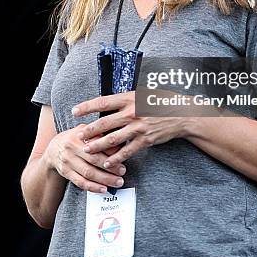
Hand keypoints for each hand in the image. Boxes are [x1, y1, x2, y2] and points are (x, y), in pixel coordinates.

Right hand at [45, 123, 126, 192]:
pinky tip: (103, 189)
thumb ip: (99, 134)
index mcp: (79, 135)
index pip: (97, 144)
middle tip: (123, 171)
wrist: (54, 148)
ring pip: (88, 173)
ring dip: (104, 179)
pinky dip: (93, 187)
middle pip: (93, 159)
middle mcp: (71, 148)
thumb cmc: (76, 138)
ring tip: (118, 182)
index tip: (123, 155)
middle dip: (110, 167)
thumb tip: (119, 141)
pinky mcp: (66, 172)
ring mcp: (67, 161)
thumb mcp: (85, 130)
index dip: (111, 151)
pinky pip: (80, 182)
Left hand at [72, 92, 187, 167]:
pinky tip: (107, 162)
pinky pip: (127, 151)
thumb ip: (127, 99)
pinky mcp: (145, 140)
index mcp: (130, 98)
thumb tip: (110, 102)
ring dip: (98, 145)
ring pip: (113, 139)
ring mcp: (138, 127)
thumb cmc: (161, 102)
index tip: (75, 111)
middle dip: (89, 130)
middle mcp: (132, 112)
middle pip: (105, 122)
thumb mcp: (143, 94)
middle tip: (79, 135)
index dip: (87, 106)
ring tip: (87, 149)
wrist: (181, 114)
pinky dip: (116, 158)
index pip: (103, 102)